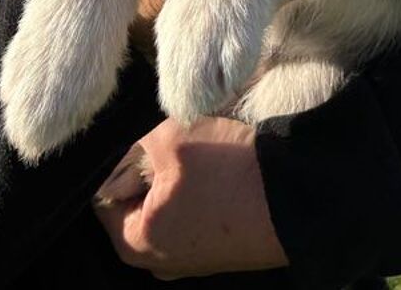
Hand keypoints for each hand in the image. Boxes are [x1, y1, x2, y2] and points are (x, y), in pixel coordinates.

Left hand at [94, 117, 284, 278]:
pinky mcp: (219, 249)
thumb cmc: (230, 173)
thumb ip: (132, 148)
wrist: (296, 197)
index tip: (151, 143)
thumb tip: (120, 159)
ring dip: (182, 176)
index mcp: (134, 244)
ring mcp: (191, 259)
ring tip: (207, 158)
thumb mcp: (171, 139)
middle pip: (139, 200)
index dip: (125, 159)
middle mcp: (157, 262)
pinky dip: (205, 191)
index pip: (105, 193)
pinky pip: (196, 213)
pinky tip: (223, 173)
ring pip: (170, 203)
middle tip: (181, 147)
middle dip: (154, 168)